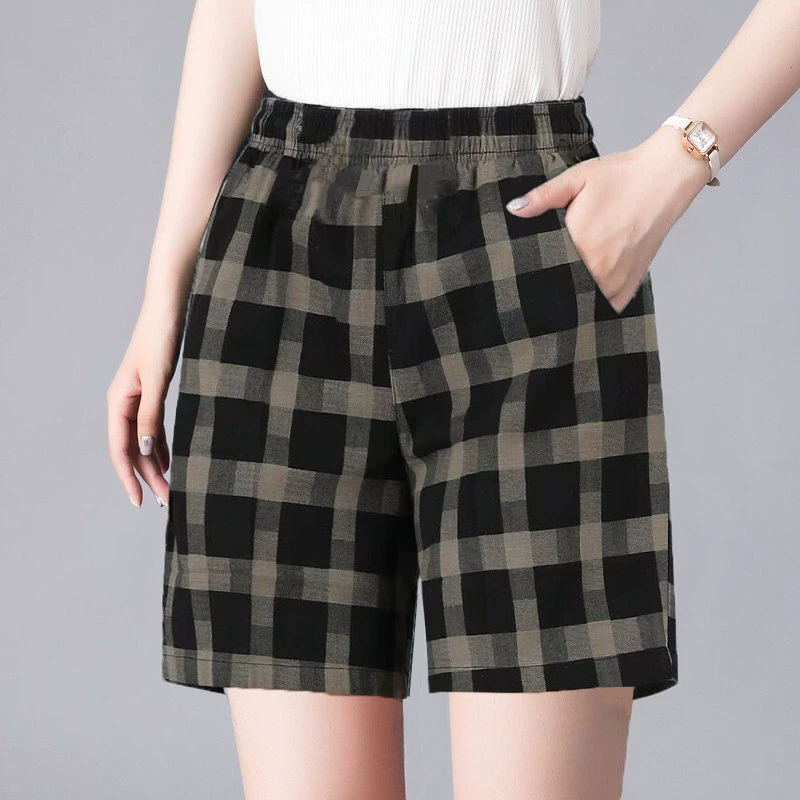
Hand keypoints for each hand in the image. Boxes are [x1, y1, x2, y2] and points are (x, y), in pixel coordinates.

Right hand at [107, 304, 182, 509]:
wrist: (170, 309)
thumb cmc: (160, 338)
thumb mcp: (157, 379)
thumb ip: (150, 414)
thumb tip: (145, 449)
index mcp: (118, 402)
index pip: (120, 450)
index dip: (129, 478)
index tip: (140, 503)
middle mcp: (124, 404)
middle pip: (132, 451)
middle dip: (148, 478)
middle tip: (167, 504)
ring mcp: (138, 399)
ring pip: (143, 442)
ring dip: (155, 466)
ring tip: (170, 491)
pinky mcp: (153, 394)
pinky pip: (154, 429)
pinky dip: (162, 448)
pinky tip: (171, 462)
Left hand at [506, 126, 711, 312]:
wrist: (664, 177)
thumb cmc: (620, 177)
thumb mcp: (576, 179)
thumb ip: (542, 197)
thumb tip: (513, 209)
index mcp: (580, 245)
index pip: (546, 276)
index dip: (533, 280)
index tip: (521, 281)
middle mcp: (599, 268)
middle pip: (565, 294)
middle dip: (550, 295)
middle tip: (538, 291)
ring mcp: (617, 279)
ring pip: (586, 304)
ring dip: (574, 302)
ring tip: (558, 298)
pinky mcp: (631, 282)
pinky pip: (609, 306)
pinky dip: (597, 305)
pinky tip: (585, 298)